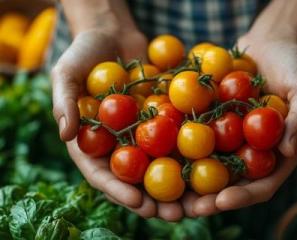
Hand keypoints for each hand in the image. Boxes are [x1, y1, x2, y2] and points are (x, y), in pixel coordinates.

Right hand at [52, 29, 182, 220]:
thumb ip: (64, 103)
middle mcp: (119, 145)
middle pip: (137, 179)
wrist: (113, 35)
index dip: (119, 191)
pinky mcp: (163, 120)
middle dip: (156, 200)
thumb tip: (66, 134)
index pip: (103, 174)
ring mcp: (143, 134)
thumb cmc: (83, 54)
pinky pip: (179, 137)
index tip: (137, 203)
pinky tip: (214, 165)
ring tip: (199, 204)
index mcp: (93, 144)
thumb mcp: (66, 74)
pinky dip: (195, 153)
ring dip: (181, 187)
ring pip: (162, 165)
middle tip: (174, 215)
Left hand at [181, 25, 296, 216]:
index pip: (262, 185)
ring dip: (188, 182)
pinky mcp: (212, 123)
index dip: (243, 197)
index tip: (221, 201)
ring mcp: (229, 139)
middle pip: (230, 185)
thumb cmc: (291, 65)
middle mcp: (250, 152)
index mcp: (275, 155)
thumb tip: (288, 151)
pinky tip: (158, 154)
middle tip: (187, 208)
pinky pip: (194, 137)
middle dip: (209, 199)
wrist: (266, 44)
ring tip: (167, 192)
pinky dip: (179, 148)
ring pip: (208, 167)